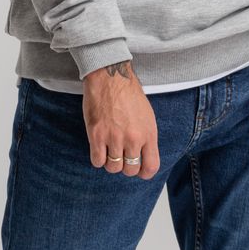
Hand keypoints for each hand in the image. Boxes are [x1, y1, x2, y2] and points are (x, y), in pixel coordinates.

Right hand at [82, 61, 159, 179]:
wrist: (110, 76)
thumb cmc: (128, 93)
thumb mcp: (147, 115)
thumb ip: (146, 137)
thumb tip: (142, 155)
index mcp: (148, 133)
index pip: (151, 167)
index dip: (144, 172)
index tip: (139, 170)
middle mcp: (133, 138)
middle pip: (130, 170)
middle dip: (125, 166)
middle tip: (121, 156)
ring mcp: (114, 137)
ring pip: (113, 167)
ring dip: (110, 162)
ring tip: (109, 149)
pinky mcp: (97, 134)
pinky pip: (97, 161)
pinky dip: (98, 158)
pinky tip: (99, 147)